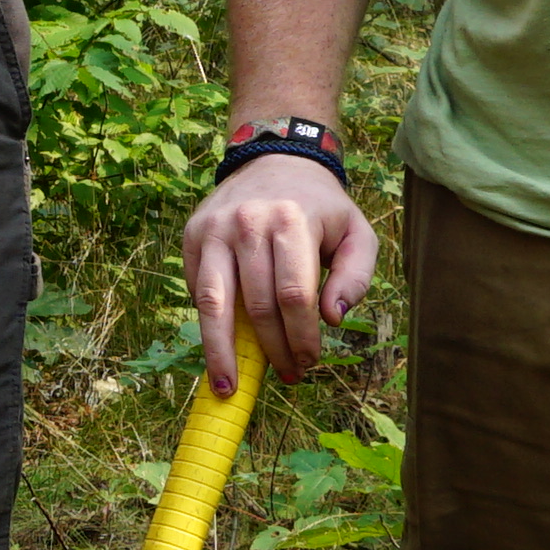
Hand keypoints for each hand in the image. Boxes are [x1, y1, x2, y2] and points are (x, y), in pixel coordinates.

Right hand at [183, 152, 373, 390]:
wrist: (275, 160)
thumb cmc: (320, 208)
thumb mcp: (356, 232)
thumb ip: (356, 276)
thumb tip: (333, 319)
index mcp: (291, 221)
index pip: (294, 296)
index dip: (301, 337)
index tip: (308, 362)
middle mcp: (247, 223)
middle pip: (257, 305)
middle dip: (273, 349)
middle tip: (286, 374)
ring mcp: (214, 229)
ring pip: (215, 304)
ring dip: (222, 352)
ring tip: (229, 388)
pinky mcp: (193, 236)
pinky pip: (197, 291)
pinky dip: (208, 326)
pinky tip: (220, 352)